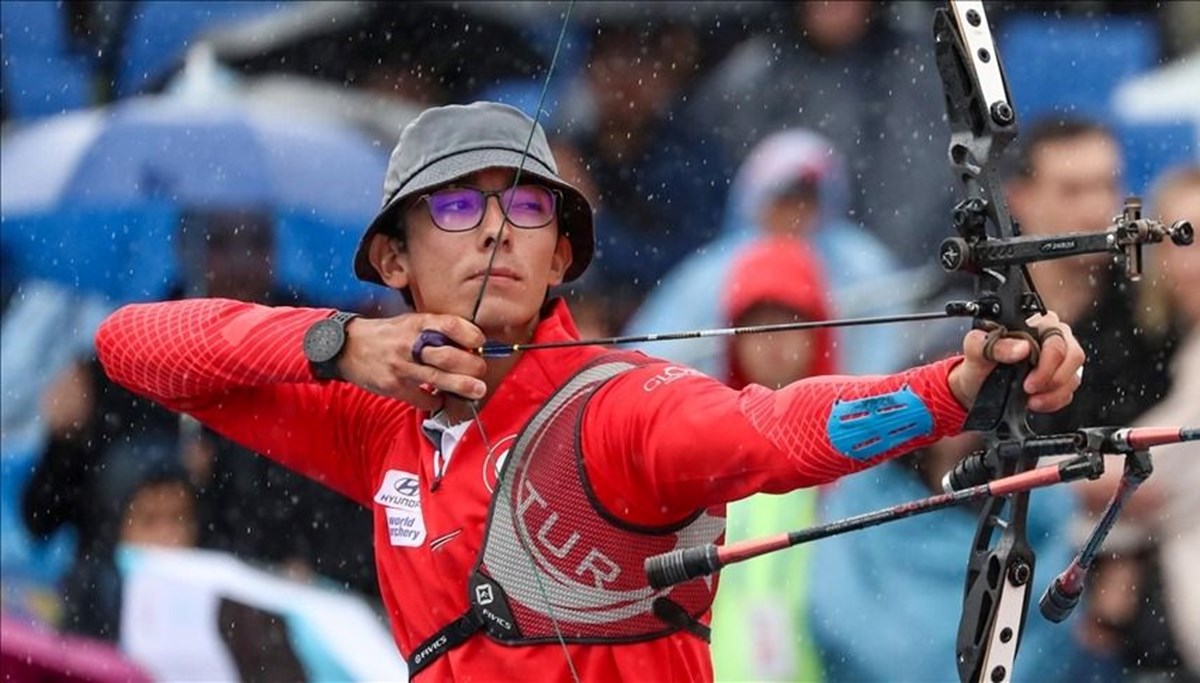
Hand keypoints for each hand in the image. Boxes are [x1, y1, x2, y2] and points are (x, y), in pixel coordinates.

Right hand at [338, 313, 487, 409]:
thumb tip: (467, 345)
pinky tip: (439, 400)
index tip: (480, 342)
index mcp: (417, 324)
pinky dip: (435, 401)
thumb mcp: (409, 323)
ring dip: (463, 386)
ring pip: (439, 378)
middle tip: (481, 370)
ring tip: (478, 390)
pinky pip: (422, 398)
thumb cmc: (386, 334)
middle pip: (449, 356)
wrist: (347, 346)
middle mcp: (410, 344)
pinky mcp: (394, 386)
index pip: (450, 325)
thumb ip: (435, 331)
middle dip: (472, 366)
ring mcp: (401, 366)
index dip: (470, 334)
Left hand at [948, 311, 1084, 412]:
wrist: (974, 386)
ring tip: (1029, 398)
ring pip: (1074, 376)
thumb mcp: (976, 350)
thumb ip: (993, 344)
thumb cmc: (978, 362)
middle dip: (1052, 379)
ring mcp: (1059, 359)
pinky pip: (1069, 392)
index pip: (1057, 337)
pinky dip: (1053, 401)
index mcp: (1035, 323)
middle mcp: (1052, 337)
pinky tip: (1034, 402)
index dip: (1047, 361)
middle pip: (1073, 356)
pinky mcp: (1060, 379)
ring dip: (1052, 393)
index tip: (1028, 378)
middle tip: (1029, 388)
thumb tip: (1022, 347)